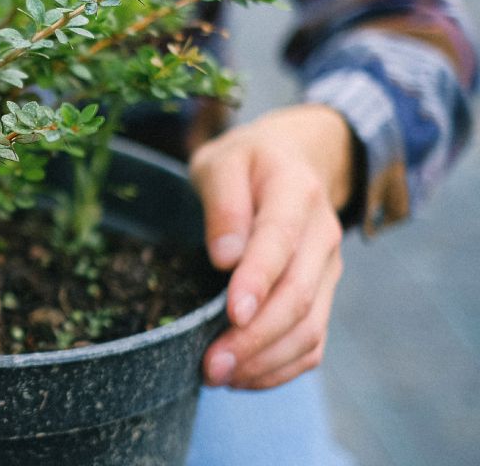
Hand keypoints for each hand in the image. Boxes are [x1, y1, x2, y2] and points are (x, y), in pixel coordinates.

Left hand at [189, 104, 352, 388]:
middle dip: (255, 337)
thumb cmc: (246, 163)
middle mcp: (322, 235)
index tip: (232, 313)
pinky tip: (243, 377)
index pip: (279, 241)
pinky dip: (281, 367)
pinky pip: (312, 342)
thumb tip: (224, 256)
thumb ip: (222, 201)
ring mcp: (327, 269)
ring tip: (218, 377)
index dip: (258, 281)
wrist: (295, 160)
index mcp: (295, 192)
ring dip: (266, 360)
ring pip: (309, 327)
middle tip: (211, 364)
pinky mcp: (323, 294)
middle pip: (298, 296)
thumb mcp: (221, 161)